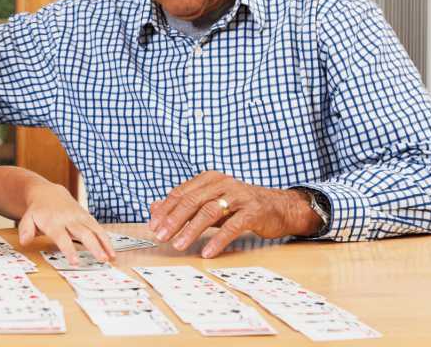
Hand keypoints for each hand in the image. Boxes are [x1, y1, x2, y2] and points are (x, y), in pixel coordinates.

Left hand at [18, 183, 114, 265]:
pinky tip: (111, 251)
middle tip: (102, 260)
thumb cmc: (37, 210)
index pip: (62, 237)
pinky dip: (106, 239)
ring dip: (104, 243)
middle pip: (84, 233)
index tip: (75, 262)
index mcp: (54, 222)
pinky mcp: (86, 216)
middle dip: (94, 247)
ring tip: (111, 257)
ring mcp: (79, 216)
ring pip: (95, 229)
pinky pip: (98, 227)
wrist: (47, 193)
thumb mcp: (27, 218)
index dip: (69, 249)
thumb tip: (24, 241)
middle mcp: (69, 219)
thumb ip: (26, 230)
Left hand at [147, 171, 319, 258]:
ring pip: (209, 212)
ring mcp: (239, 196)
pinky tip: (207, 251)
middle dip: (173, 219)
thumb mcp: (210, 202)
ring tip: (179, 245)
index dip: (165, 210)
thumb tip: (154, 208)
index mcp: (209, 179)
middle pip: (192, 201)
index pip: (181, 193)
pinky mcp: (253, 211)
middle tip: (160, 235)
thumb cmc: (239, 206)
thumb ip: (184, 205)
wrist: (278, 207)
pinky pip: (232, 226)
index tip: (152, 225)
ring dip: (191, 230)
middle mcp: (222, 183)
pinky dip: (218, 240)